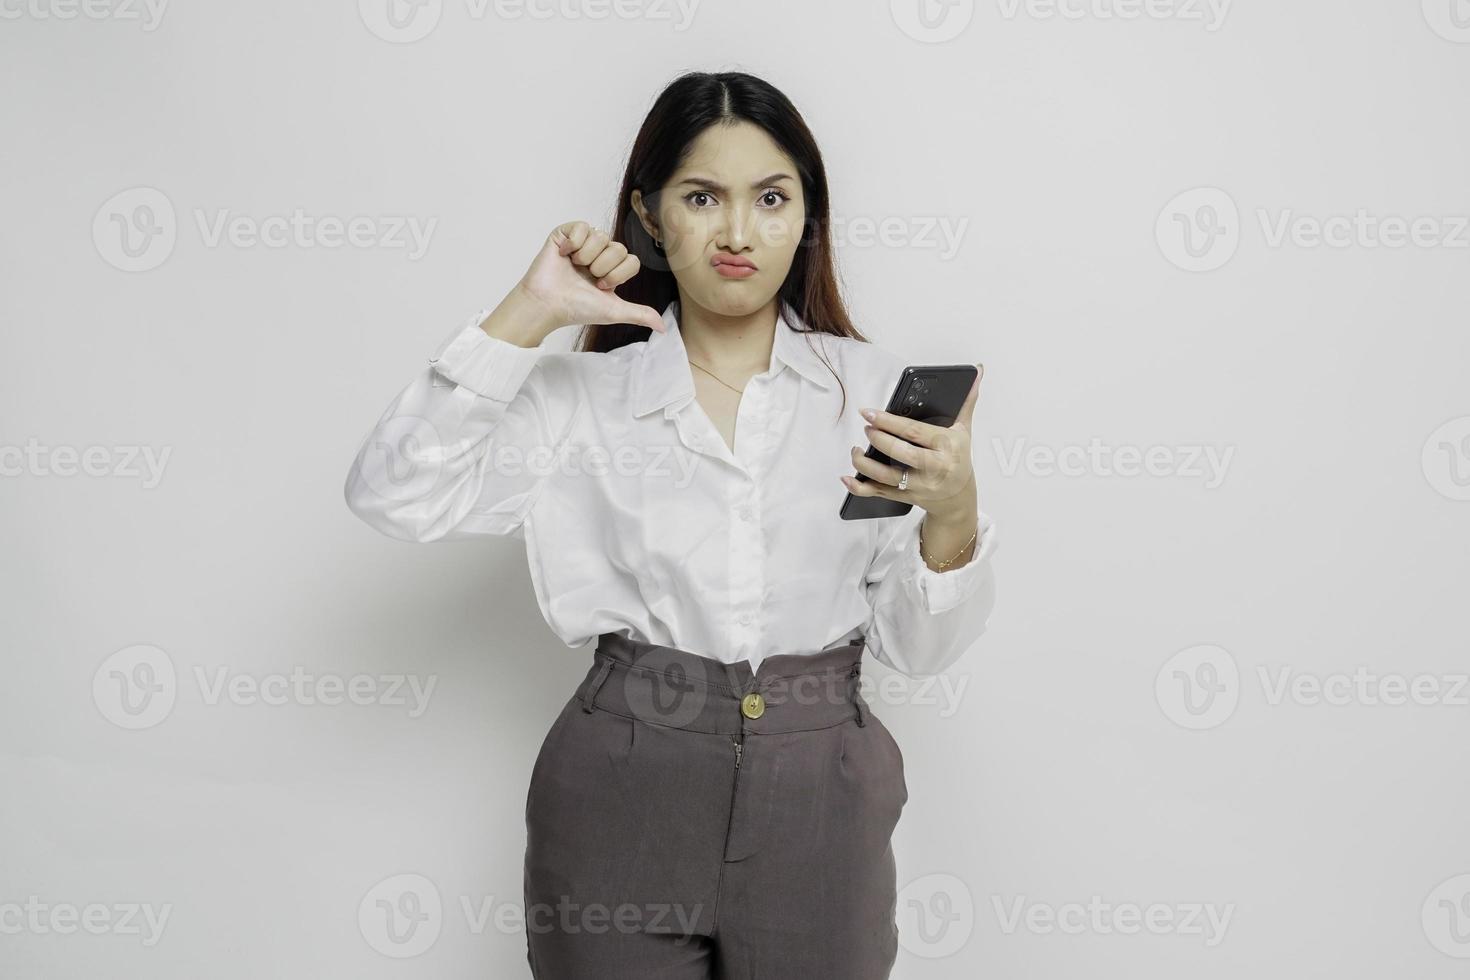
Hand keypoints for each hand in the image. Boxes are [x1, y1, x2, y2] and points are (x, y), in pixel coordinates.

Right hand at [515, 220, 665, 338]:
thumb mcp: (613, 311)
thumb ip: (639, 314)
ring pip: (601, 236)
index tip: (601, 286)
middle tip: (586, 278)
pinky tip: (564, 254)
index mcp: (612, 269)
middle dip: (602, 267)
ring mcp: (583, 243)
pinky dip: (574, 242)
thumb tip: (663, 328)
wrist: (548, 303)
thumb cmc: (576, 308)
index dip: (618, 274)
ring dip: (587, 256)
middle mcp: (599, 254)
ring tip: (573, 267)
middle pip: (618, 247)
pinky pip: (582, 226)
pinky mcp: (565, 233)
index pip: (632, 260)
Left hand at [840, 364, 984, 522]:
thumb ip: (966, 401)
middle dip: (878, 440)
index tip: (869, 412)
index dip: (889, 422)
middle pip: (900, 453)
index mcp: (946, 446)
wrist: (959, 498)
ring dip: (865, 464)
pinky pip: (880, 494)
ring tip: (856, 450)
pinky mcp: (907, 498)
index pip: (914, 432)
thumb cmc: (958, 458)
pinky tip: (847, 478)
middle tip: (866, 428)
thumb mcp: (964, 430)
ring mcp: (920, 485)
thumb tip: (977, 371)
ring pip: (887, 477)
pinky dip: (860, 488)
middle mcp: (934, 468)